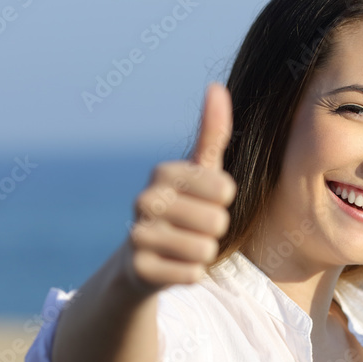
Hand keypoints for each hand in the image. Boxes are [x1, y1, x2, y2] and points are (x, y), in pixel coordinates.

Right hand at [122, 82, 237, 295]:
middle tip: (193, 227)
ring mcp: (137, 235)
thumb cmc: (183, 208)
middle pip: (217, 222)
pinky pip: (191, 274)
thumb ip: (212, 132)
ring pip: (205, 250)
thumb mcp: (200, 170)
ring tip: (183, 246)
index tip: (205, 201)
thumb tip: (216, 86)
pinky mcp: (138, 269)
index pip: (225, 190)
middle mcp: (144, 200)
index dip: (223, 202)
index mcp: (163, 173)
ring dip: (203, 253)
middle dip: (214, 229)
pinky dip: (191, 274)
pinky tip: (173, 265)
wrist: (143, 259)